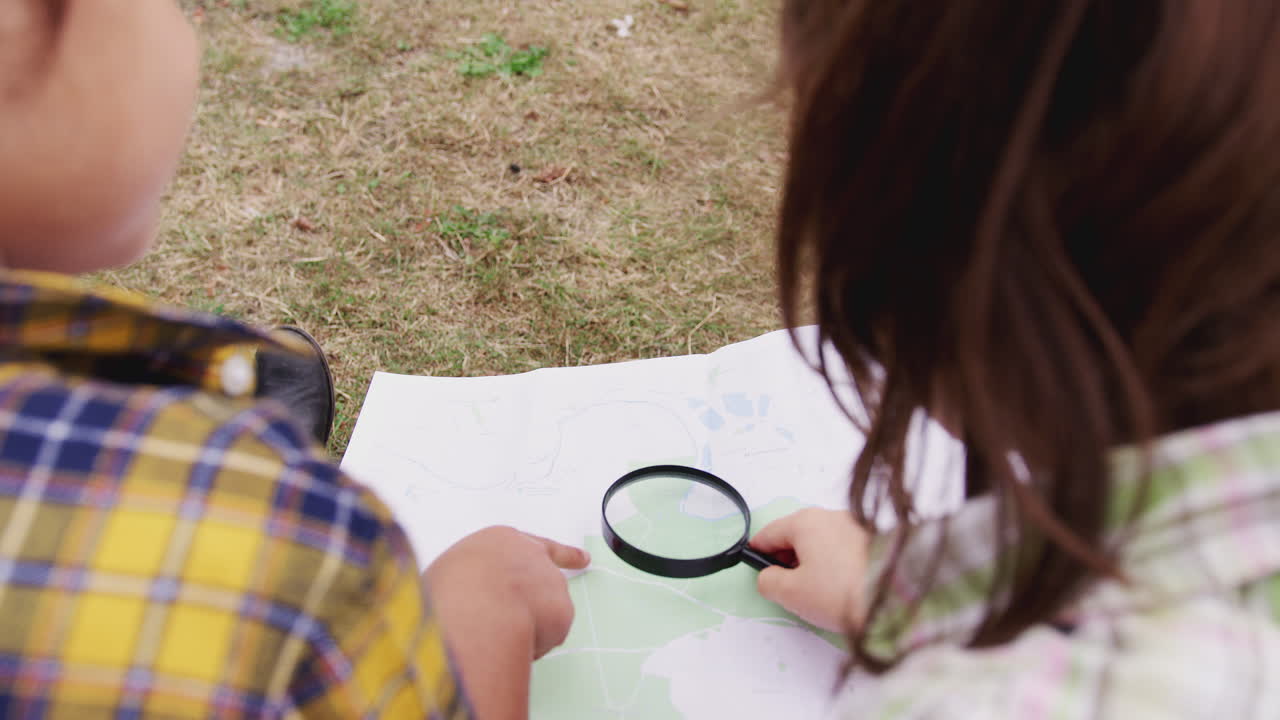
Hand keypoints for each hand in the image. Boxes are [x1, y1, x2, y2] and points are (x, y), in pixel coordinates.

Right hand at [425, 526, 589, 719]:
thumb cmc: (449, 591)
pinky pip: (545, 638)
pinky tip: (512, 646)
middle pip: (544, 574)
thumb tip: (471, 605)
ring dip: (529, 626)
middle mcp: (532, 556)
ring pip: (542, 612)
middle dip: (554, 581)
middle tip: (578, 568)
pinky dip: (532, 647)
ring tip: (496, 634)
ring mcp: (551, 580)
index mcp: (500, 541)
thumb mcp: (448, 576)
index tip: (582, 557)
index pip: (530, 544)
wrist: (473, 606)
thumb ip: (469, 583)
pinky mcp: (562, 610)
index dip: (557, 552)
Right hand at [750, 508, 868, 632]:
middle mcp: (831, 515)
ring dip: (813, 560)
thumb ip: (768, 581)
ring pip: (822, 540)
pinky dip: (835, 560)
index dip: (758, 552)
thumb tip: (768, 575)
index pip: (769, 533)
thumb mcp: (791, 593)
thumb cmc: (839, 593)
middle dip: (788, 558)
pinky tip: (841, 584)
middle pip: (797, 534)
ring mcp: (856, 524)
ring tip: (818, 590)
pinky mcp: (877, 538)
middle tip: (789, 586)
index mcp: (805, 521)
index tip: (756, 568)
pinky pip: (843, 546)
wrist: (895, 599)